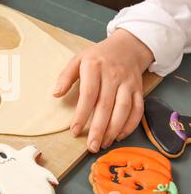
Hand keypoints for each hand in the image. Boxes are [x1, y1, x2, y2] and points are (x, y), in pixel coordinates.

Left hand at [54, 29, 153, 152]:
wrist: (128, 46)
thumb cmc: (99, 56)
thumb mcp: (78, 59)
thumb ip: (66, 76)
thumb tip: (56, 93)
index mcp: (95, 67)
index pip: (88, 94)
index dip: (82, 114)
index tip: (75, 131)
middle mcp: (113, 75)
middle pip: (106, 105)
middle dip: (98, 129)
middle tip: (91, 146)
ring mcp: (128, 83)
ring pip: (123, 109)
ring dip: (114, 129)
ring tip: (104, 144)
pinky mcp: (139, 89)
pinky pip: (138, 109)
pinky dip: (130, 125)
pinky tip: (119, 136)